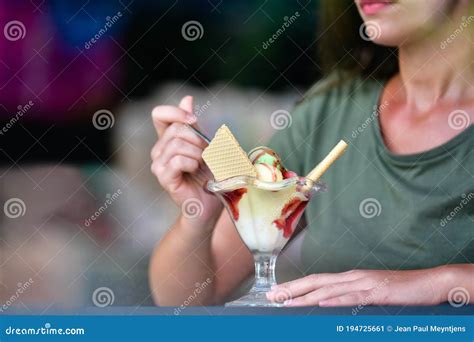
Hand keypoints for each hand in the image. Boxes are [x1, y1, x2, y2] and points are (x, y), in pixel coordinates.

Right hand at [151, 96, 221, 226]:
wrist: (210, 204)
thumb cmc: (210, 176)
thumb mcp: (206, 145)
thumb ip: (194, 125)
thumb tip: (187, 98)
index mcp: (168, 140)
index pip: (159, 114)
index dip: (176, 112)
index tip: (195, 121)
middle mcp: (159, 151)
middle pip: (176, 129)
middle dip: (199, 139)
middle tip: (207, 155)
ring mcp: (159, 165)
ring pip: (178, 144)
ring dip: (198, 153)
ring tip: (202, 165)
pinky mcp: (164, 178)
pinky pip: (177, 160)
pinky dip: (192, 163)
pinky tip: (195, 171)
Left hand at [267, 266, 462, 306]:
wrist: (427, 282)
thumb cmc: (398, 289)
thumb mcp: (370, 294)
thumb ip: (350, 297)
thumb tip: (328, 304)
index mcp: (349, 278)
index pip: (316, 281)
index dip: (295, 287)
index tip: (278, 293)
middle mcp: (352, 278)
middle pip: (316, 282)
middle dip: (292, 290)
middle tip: (272, 296)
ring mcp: (364, 284)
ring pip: (329, 290)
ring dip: (306, 296)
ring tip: (287, 302)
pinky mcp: (377, 293)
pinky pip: (352, 297)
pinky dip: (336, 300)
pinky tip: (321, 303)